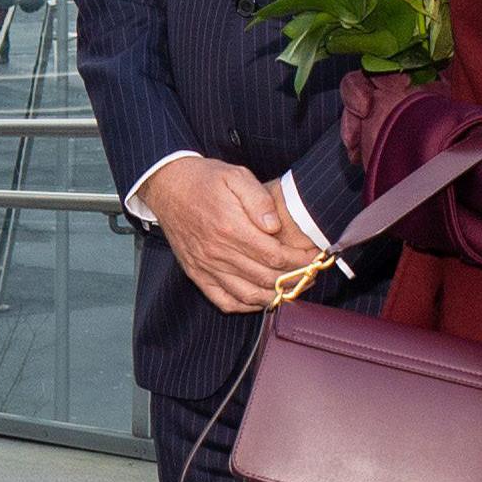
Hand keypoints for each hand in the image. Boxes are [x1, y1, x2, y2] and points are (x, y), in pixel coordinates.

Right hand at [147, 155, 304, 313]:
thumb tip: (274, 226)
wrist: (168, 186)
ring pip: (248, 294)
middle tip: (310, 275)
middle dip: (294, 279)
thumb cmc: (205, 180)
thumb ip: (259, 199)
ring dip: (274, 296)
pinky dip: (245, 305)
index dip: (299, 261)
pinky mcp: (197, 273)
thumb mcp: (236, 175)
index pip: (275, 256)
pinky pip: (224, 300)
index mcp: (231, 227)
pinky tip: (260, 298)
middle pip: (265, 278)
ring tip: (291, 288)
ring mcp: (206, 266)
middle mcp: (218, 252)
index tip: (313, 258)